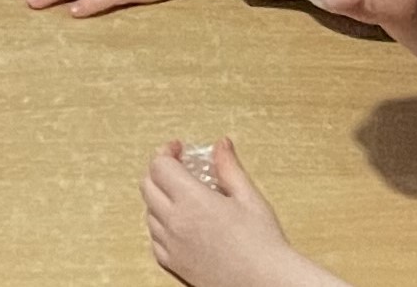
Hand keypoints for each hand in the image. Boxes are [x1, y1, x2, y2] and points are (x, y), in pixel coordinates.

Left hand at [142, 138, 316, 286]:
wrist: (269, 284)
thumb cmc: (264, 244)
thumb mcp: (249, 198)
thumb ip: (229, 167)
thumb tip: (221, 144)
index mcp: (192, 201)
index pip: (159, 166)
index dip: (166, 152)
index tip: (178, 149)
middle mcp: (175, 222)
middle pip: (147, 186)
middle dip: (159, 172)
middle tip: (178, 169)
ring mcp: (172, 246)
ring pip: (149, 213)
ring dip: (159, 199)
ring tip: (183, 198)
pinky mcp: (175, 265)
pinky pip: (155, 240)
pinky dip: (161, 228)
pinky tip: (180, 225)